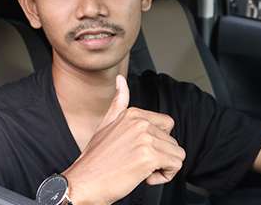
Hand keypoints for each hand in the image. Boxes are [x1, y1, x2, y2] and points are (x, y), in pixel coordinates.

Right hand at [63, 75, 185, 204]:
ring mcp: (144, 138)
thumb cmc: (95, 158)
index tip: (140, 150)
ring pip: (176, 153)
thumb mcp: (106, 123)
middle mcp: (140, 122)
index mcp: (132, 113)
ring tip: (142, 169)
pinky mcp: (149, 156)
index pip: (166, 124)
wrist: (83, 182)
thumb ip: (118, 101)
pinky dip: (165, 176)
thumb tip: (120, 79)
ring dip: (163, 166)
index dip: (157, 141)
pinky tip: (145, 177)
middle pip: (172, 140)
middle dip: (160, 155)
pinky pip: (175, 165)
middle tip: (138, 162)